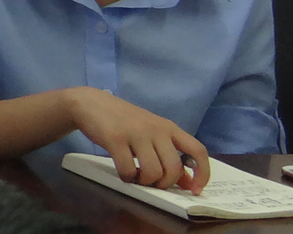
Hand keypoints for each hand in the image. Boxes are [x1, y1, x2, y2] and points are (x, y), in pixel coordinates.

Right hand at [65, 88, 208, 191]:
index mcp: (169, 128)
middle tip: (153, 183)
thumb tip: (188, 183)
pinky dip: (127, 178)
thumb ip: (169, 155)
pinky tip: (123, 173)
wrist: (90, 103)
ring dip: (145, 182)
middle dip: (165, 183)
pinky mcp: (115, 138)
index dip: (202, 173)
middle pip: (174, 168)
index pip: (198, 151)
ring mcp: (136, 133)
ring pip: (153, 171)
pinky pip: (128, 169)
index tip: (195, 190)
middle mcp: (156, 129)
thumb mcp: (151, 134)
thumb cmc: (124, 121)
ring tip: (137, 177)